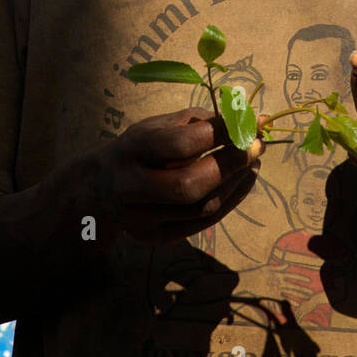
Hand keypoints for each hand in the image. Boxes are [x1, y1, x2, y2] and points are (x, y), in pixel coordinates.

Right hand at [93, 107, 262, 243]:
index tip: (247, 122)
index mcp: (131, 150)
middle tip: (256, 146)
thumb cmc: (140, 149)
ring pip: (200, 207)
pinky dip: (231, 200)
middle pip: (188, 185)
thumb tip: (248, 120)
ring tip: (255, 161)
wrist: (100, 188)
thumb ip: (199, 121)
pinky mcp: (157, 237)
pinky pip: (203, 223)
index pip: (178, 145)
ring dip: (236, 183)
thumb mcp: (158, 126)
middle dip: (231, 164)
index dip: (218, 134)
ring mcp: (143, 219)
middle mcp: (131, 188)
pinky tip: (245, 180)